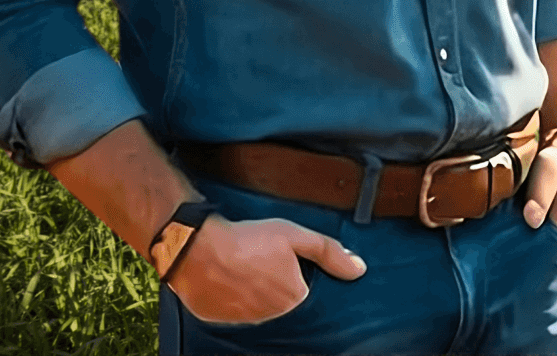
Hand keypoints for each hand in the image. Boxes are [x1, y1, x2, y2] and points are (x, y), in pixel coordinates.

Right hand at [167, 215, 364, 324]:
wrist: (197, 248)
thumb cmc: (248, 239)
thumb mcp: (295, 236)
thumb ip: (329, 253)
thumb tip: (359, 270)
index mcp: (293, 298)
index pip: (305, 291)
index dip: (298, 274)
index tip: (287, 262)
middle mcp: (270, 316)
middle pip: (282, 300)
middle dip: (277, 283)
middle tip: (263, 261)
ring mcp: (243, 320)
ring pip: (258, 307)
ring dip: (256, 293)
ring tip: (246, 268)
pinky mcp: (218, 320)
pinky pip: (233, 311)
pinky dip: (233, 299)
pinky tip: (230, 280)